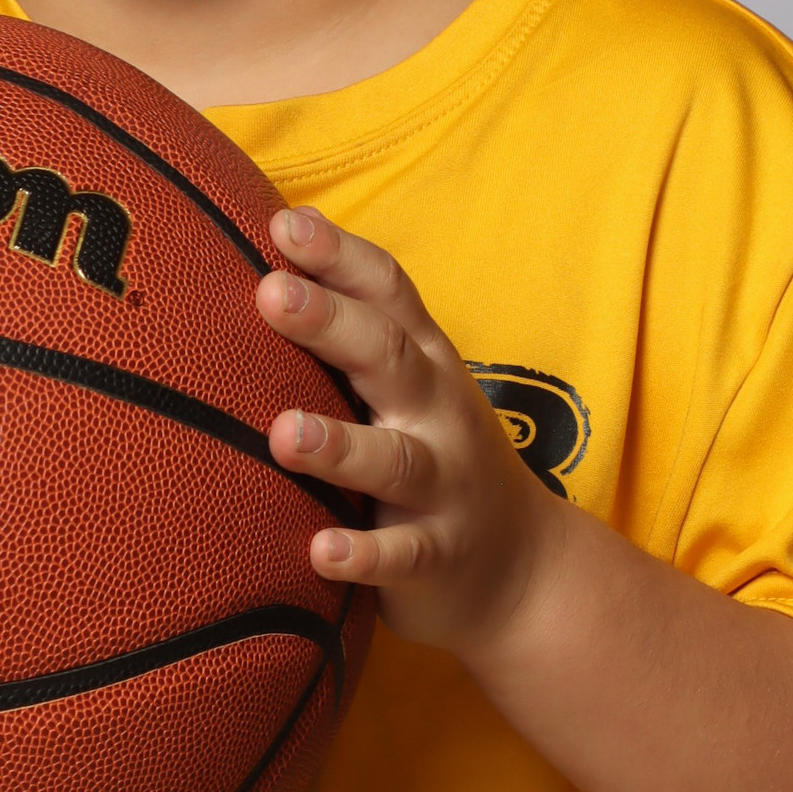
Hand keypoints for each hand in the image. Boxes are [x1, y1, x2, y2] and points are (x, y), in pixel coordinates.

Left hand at [258, 207, 561, 668]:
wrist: (523, 566)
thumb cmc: (435, 449)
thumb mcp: (409, 379)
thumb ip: (353, 323)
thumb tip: (281, 237)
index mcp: (423, 359)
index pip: (387, 292)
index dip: (339, 256)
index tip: (284, 226)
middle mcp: (437, 411)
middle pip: (387, 357)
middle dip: (330, 323)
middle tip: (269, 294)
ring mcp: (443, 485)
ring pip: (394, 459)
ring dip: (340, 445)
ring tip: (285, 433)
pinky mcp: (436, 555)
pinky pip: (402, 555)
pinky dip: (364, 554)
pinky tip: (320, 551)